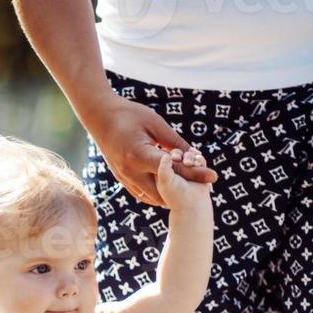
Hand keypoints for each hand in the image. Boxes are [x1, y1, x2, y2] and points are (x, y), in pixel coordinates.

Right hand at [89, 96, 217, 207]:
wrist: (99, 117)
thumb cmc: (129, 114)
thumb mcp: (155, 123)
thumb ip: (175, 142)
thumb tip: (195, 157)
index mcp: (139, 155)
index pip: (173, 170)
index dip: (195, 173)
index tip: (213, 177)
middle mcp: (130, 171)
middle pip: (165, 191)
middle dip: (185, 188)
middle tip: (202, 184)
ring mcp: (124, 178)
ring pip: (153, 197)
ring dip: (171, 193)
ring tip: (189, 186)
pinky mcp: (122, 179)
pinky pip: (142, 195)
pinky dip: (158, 193)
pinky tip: (170, 188)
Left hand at [155, 149, 212, 212]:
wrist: (193, 206)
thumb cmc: (176, 196)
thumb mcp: (165, 181)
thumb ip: (163, 167)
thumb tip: (166, 155)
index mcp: (162, 172)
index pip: (164, 156)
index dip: (169, 154)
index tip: (174, 158)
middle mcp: (174, 170)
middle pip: (176, 153)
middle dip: (180, 154)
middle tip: (182, 158)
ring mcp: (186, 170)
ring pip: (188, 155)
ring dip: (190, 156)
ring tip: (190, 163)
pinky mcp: (198, 170)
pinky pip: (199, 159)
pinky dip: (199, 159)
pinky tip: (198, 163)